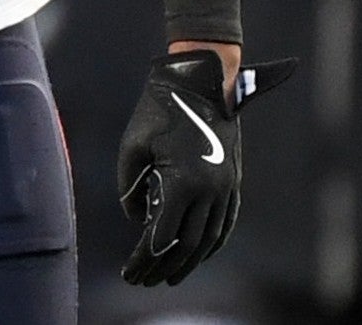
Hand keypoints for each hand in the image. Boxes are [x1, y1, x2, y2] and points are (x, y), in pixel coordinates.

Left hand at [117, 49, 293, 286]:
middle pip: (188, 245)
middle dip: (164, 267)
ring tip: (170, 276)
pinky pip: (226, 222)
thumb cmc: (159, 109)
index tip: (131, 272)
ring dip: (190, 261)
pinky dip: (212, 242)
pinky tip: (199, 252)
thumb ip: (128, 186)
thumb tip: (136, 218)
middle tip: (145, 280)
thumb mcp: (133, 145)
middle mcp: (210, 191)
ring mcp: (226, 187)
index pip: (162, 235)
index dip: (145, 258)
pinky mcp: (233, 181)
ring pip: (209, 238)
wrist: (201, 81)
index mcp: (183, 182)